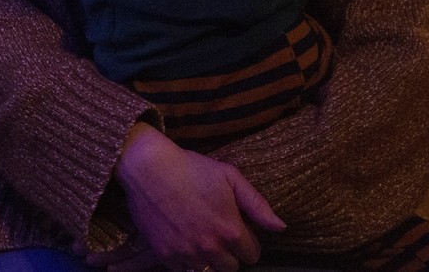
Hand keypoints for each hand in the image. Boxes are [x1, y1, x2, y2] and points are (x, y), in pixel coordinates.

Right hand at [109, 124, 284, 271]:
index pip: (252, 255)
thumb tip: (281, 227)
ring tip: (200, 237)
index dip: (246, 241)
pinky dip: (185, 259)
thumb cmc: (191, 168)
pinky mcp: (164, 254)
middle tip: (217, 233)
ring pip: (208, 271)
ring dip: (207, 258)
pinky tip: (182, 239)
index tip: (236, 229)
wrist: (147, 167)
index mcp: (230, 230)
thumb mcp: (230, 176)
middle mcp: (210, 247)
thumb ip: (258, 205)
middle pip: (231, 268)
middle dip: (229, 253)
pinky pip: (183, 269)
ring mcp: (186, 253)